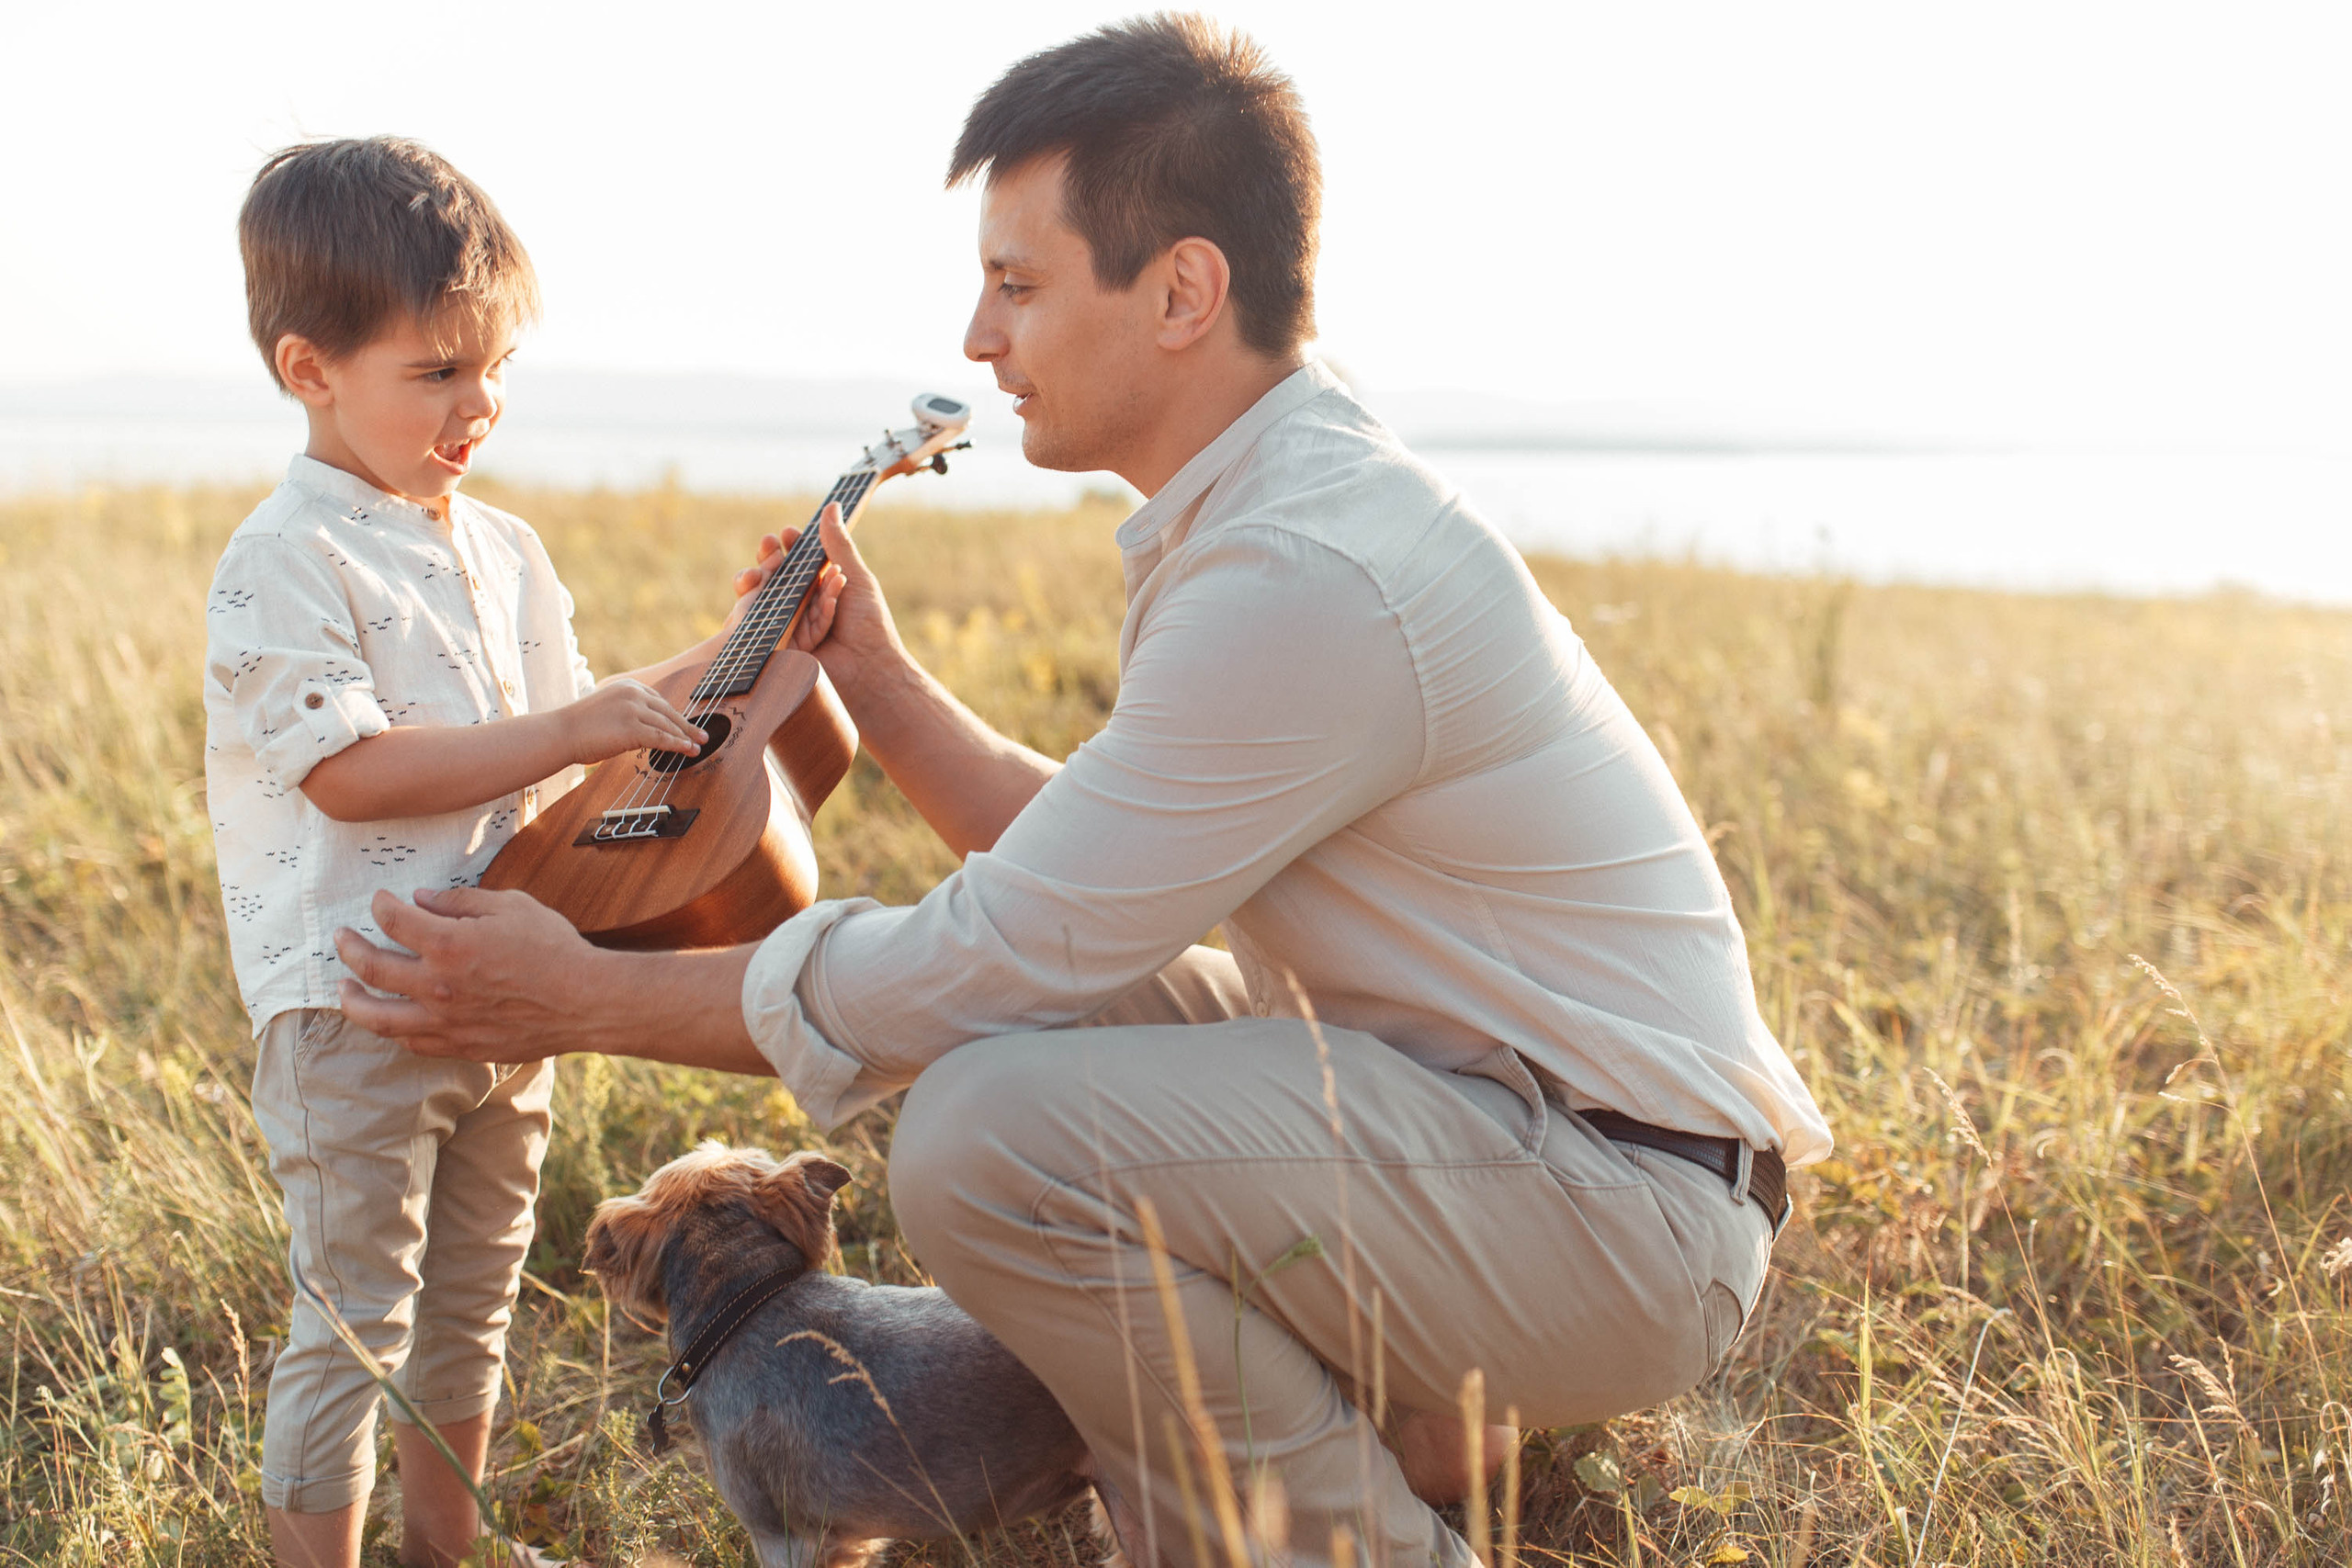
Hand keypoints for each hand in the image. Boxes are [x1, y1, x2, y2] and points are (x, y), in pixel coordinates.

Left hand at [334, 886, 602, 1060]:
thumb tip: (423, 899)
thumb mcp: (512, 906)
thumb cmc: (554, 950)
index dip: (381, 905)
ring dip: (352, 999)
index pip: (393, 920)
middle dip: (349, 948)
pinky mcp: (460, 1046)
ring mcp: (445, 1022)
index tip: (381, 900)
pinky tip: (388, 1019)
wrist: (584, 1002)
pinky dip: (392, 1030)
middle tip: (341, 938)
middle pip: (371, 968)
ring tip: (344, 988)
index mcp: (449, 944)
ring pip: (378, 1017)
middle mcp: (437, 986)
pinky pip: (411, 1042)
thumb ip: (462, 901)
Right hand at [558, 677, 703, 764]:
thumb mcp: (608, 709)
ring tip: (699, 745)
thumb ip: (629, 712)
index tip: (685, 725)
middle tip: (703, 735)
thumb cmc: (580, 727)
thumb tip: (650, 728)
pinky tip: (688, 750)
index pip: (659, 701)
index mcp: (629, 687)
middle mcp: (634, 694)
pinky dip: (678, 745)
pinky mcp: (633, 729)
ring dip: (686, 737)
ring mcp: (634, 710)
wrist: (560, 733)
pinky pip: (662, 738)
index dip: (674, 716)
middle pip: (668, 712)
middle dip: (688, 725)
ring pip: (668, 726)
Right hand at [729, 503, 907, 706]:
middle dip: (768, 560)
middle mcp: (799, 606)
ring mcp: (786, 627)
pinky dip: (786, 611)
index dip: (788, 547)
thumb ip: (839, 544)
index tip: (788, 532)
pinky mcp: (777, 648)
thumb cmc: (870, 625)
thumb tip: (831, 506)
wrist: (870, 669)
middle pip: (772, 578)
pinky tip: (800, 602)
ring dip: (765, 582)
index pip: (795, 562)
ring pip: (763, 599)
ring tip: (767, 571)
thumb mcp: (855, 578)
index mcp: (817, 588)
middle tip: (770, 546)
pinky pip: (770, 623)